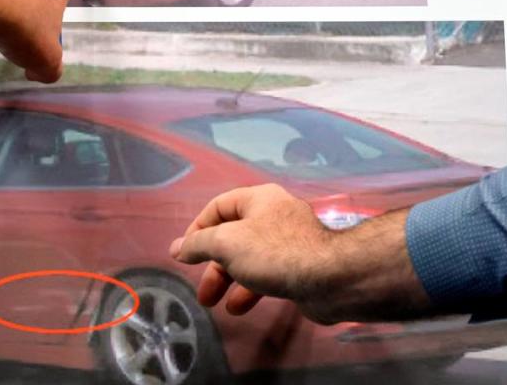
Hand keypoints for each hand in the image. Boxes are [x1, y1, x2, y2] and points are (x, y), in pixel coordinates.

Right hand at [170, 184, 432, 324]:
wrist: (330, 278)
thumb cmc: (274, 253)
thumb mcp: (227, 244)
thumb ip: (198, 245)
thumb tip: (177, 248)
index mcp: (259, 199)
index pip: (219, 206)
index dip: (198, 228)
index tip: (186, 254)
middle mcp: (274, 214)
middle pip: (233, 235)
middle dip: (213, 264)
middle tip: (202, 290)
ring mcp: (289, 240)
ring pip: (249, 257)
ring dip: (229, 280)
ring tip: (215, 304)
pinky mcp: (299, 264)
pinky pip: (267, 273)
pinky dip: (250, 288)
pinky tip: (240, 307)